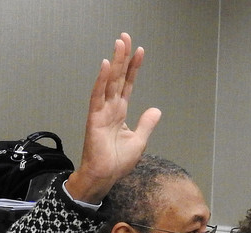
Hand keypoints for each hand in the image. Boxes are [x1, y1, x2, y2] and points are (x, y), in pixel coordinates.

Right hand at [63, 33, 161, 203]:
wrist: (104, 177)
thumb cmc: (116, 163)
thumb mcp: (139, 141)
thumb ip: (146, 123)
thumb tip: (156, 109)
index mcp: (120, 113)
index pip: (127, 84)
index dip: (133, 68)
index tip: (139, 51)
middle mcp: (110, 109)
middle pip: (118, 78)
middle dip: (122, 57)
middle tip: (125, 37)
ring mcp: (102, 112)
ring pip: (109, 82)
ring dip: (114, 62)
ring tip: (119, 44)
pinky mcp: (94, 119)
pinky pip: (98, 96)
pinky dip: (102, 81)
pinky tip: (106, 66)